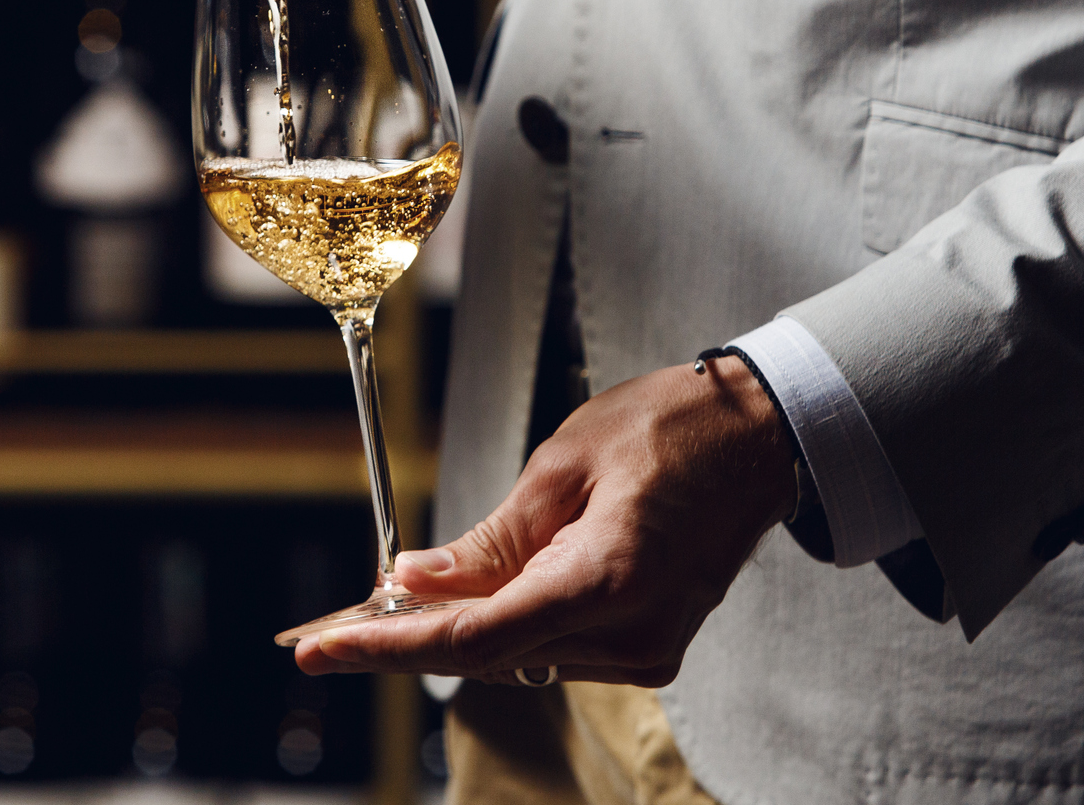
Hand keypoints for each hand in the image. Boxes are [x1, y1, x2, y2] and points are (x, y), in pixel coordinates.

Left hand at [294, 359, 796, 686]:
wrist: (759, 438)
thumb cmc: (669, 428)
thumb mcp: (561, 466)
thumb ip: (489, 540)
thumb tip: (413, 582)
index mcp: (610, 581)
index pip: (476, 637)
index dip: (390, 646)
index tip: (324, 649)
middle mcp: (631, 636)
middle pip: (489, 655)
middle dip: (405, 641)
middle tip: (327, 636)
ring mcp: (646, 650)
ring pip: (516, 655)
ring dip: (450, 632)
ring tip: (381, 610)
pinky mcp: (648, 648)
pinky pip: (550, 645)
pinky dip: (500, 625)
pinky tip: (456, 602)